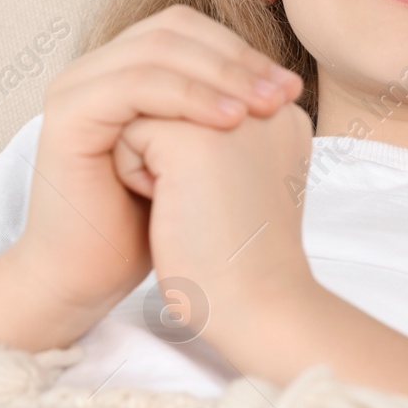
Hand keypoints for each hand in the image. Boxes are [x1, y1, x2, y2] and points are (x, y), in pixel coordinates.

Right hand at [9, 4, 303, 313]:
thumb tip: (288, 85)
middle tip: (283, 94)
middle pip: (173, 29)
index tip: (292, 89)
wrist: (92, 276)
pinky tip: (228, 122)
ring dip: (220, 74)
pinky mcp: (68, 113)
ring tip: (263, 108)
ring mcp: (77, 86)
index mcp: (126, 70)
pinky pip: (136, 86)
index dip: (242, 52)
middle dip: (236, 59)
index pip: (190, 30)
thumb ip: (227, 111)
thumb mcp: (203, 157)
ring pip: (157, 50)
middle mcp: (97, 69)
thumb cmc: (151, 226)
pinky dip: (187, 98)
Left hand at [110, 98, 315, 342]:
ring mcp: (231, 115)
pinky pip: (128, 133)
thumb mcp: (239, 181)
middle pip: (171, 99)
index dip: (185, 152)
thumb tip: (166, 114)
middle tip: (203, 205)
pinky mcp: (192, 139)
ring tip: (189, 203)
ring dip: (150, 159)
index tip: (217, 200)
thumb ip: (220, 136)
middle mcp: (262, 103)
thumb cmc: (239, 259)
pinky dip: (134, 173)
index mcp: (280, 114)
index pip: (198, 100)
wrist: (254, 308)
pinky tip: (171, 208)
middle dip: (166, 149)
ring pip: (146, 110)